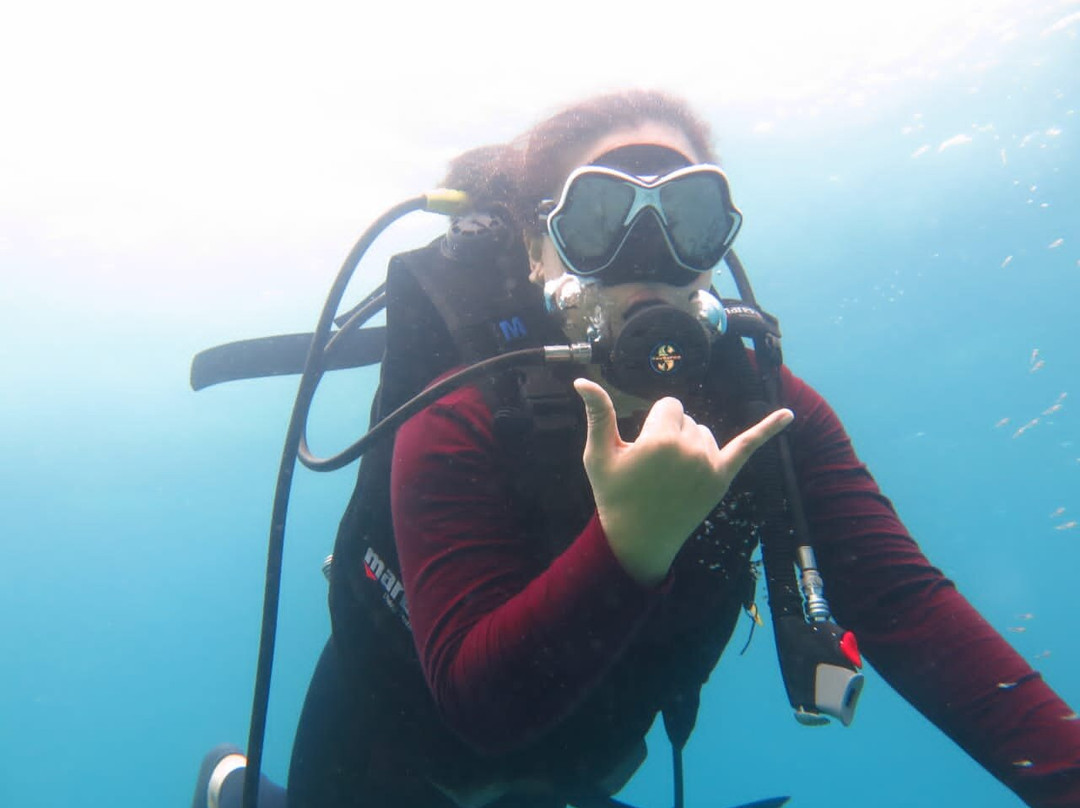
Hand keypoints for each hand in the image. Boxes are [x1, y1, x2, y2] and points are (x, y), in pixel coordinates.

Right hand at [574, 378, 794, 586]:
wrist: (637, 540)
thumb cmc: (613, 495)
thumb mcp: (598, 455)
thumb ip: (598, 414)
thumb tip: (582, 380)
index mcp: (660, 440)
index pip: (670, 405)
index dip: (654, 423)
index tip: (643, 448)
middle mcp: (691, 449)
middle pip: (688, 418)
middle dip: (671, 434)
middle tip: (654, 468)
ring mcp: (710, 465)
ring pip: (705, 433)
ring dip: (691, 444)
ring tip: (671, 475)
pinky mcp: (723, 479)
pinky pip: (747, 447)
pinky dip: (769, 429)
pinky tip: (790, 414)